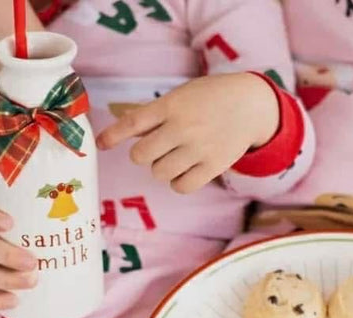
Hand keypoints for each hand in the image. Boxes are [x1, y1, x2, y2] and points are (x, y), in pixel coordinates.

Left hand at [96, 73, 279, 193]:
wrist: (252, 104)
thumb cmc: (210, 99)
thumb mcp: (181, 96)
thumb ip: (155, 115)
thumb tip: (123, 134)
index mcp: (171, 105)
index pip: (133, 123)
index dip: (113, 135)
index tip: (101, 144)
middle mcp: (183, 127)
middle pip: (141, 156)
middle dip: (144, 155)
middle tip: (157, 148)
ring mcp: (198, 148)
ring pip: (159, 173)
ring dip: (161, 168)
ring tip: (175, 158)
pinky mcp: (213, 166)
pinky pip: (181, 186)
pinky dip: (178, 182)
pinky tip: (185, 171)